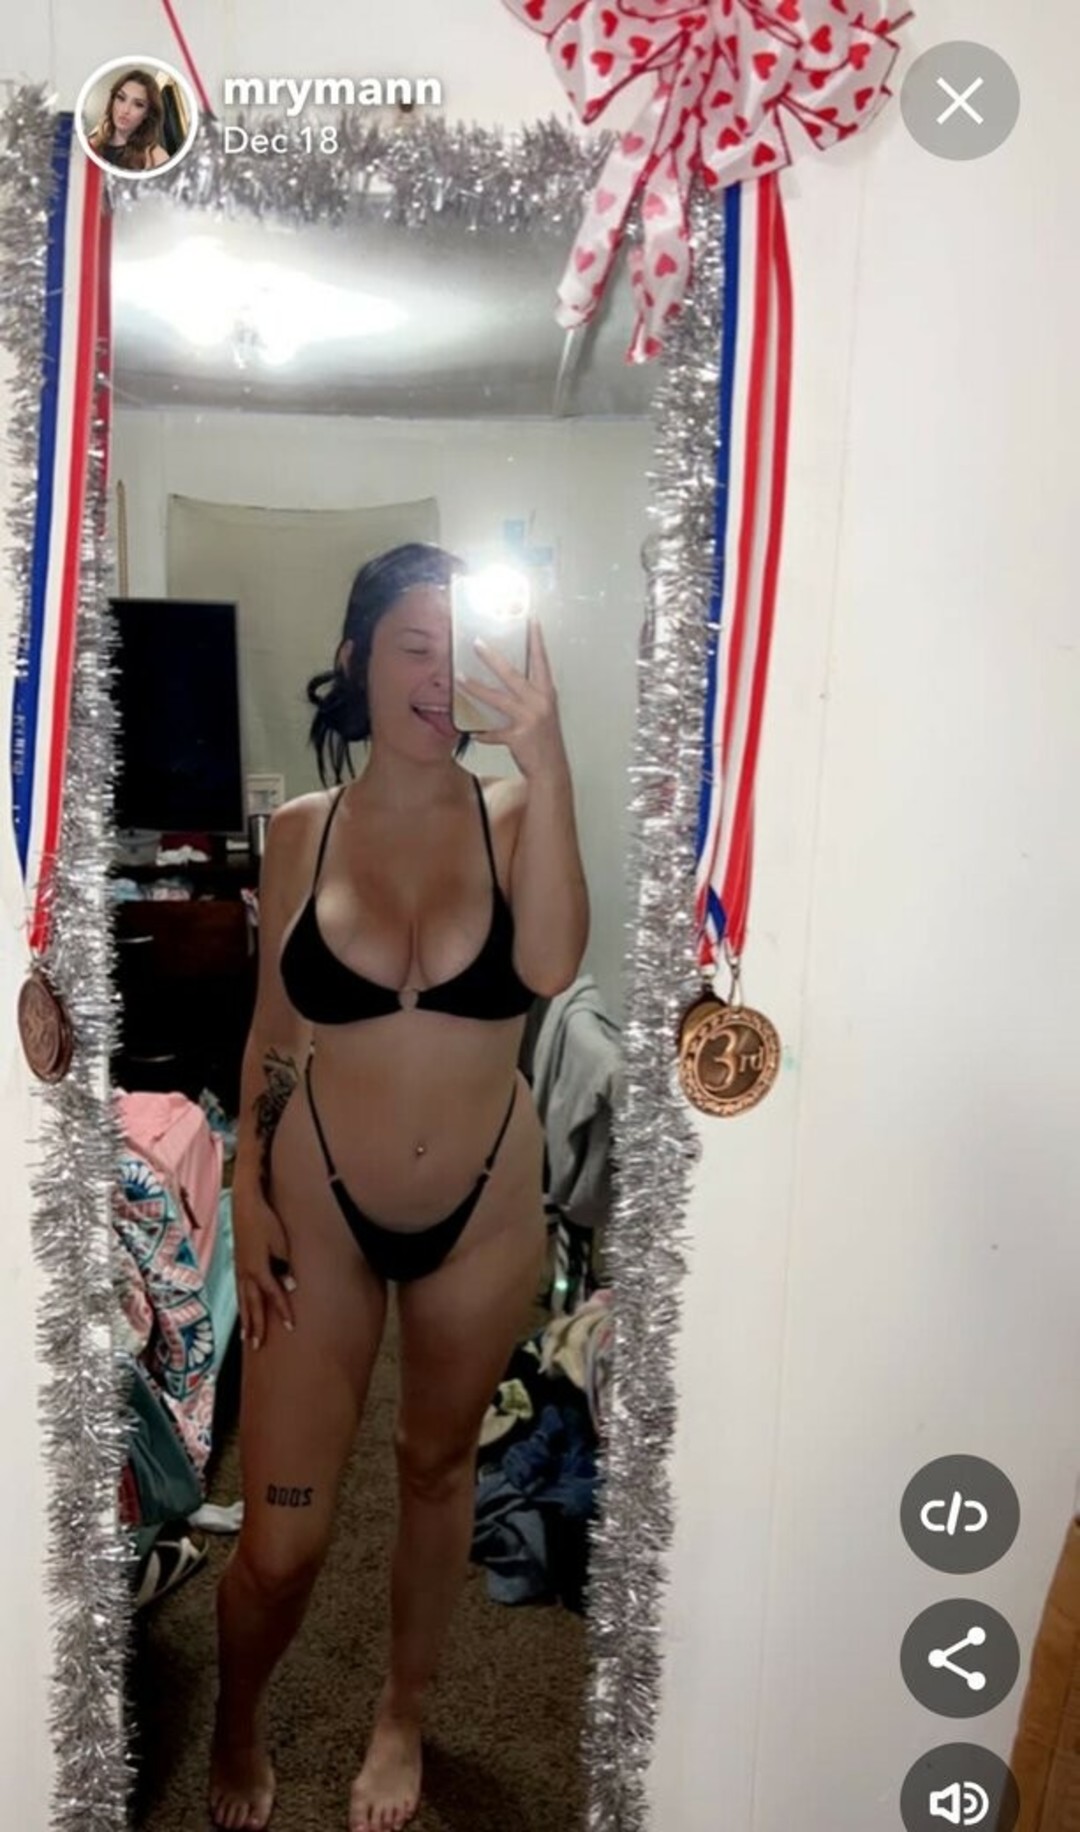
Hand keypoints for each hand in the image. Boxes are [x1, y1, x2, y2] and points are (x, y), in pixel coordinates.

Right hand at [232, 1182, 296, 1349]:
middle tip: (258, 1347)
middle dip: (257, 1327)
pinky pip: (239, 1291)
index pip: (274, 1296)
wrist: (245, 1204)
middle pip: (253, 1305)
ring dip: (246, 1320)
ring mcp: (239, 1269)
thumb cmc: (266, 1221)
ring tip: (246, 1339)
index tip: (291, 1328)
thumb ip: (285, 1265)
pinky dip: (241, 1305)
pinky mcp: (237, 1264)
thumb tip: (291, 1285)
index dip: (283, 1312)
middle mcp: (246, 1273)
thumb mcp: (281, 1242)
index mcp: (259, 1269)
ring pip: (243, 1301)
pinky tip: (243, 1311)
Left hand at [457, 618, 568, 779]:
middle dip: (493, 658)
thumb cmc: (545, 739)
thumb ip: (528, 695)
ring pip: (498, 699)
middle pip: (513, 674)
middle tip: (477, 643)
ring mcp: (530, 719)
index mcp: (546, 693)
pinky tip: (473, 732)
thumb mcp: (542, 712)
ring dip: (476, 688)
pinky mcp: (519, 737)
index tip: (530, 619)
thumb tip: (507, 680)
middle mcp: (540, 703)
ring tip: (460, 677)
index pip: (541, 661)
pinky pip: (494, 732)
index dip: (536, 640)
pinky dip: (483, 733)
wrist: (552, 769)